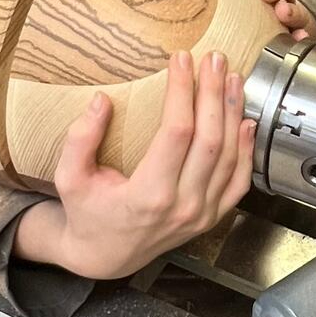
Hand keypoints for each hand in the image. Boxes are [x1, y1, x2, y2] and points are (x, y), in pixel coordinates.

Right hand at [46, 50, 255, 279]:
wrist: (105, 257)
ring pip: (230, 156)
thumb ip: (79, 140)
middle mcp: (182, 205)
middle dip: (213, 93)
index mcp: (147, 196)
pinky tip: (246, 120)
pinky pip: (240, 181)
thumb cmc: (87, 214)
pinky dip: (246, 149)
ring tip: (231, 78)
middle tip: (214, 59)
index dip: (182, 92)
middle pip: (210, 139)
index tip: (180, 60)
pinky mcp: (213, 216)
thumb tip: (101, 100)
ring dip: (233, 112)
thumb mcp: (69, 179)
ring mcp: (203, 214)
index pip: (176, 132)